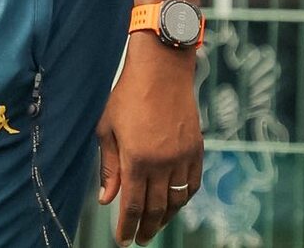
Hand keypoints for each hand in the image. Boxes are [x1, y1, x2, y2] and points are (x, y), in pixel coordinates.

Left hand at [96, 35, 202, 245]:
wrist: (161, 71)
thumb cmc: (127, 95)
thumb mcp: (108, 129)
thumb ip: (108, 167)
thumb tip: (107, 199)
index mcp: (136, 159)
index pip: (132, 205)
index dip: (127, 226)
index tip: (123, 239)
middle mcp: (162, 163)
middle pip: (155, 208)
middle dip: (146, 228)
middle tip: (139, 239)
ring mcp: (182, 157)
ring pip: (176, 201)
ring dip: (165, 219)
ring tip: (155, 227)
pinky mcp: (196, 150)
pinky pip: (192, 184)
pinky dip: (183, 199)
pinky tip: (175, 204)